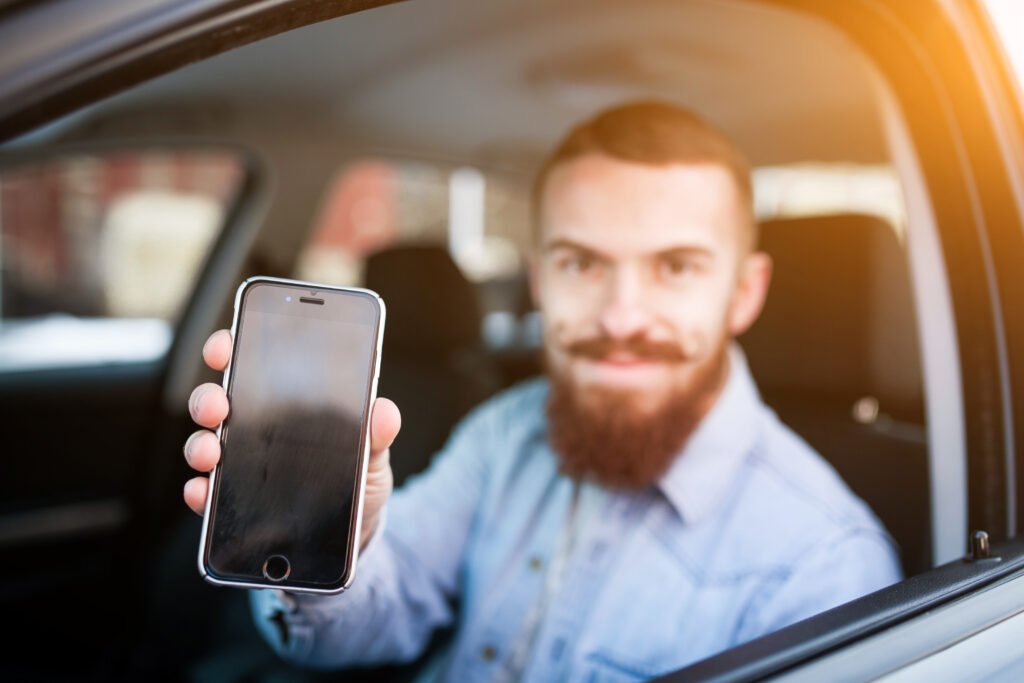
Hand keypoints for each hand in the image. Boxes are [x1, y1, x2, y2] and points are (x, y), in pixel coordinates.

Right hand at [182, 329, 400, 549]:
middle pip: (217, 403)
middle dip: (208, 399)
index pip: (249, 363)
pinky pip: (209, 494)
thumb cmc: (360, 480)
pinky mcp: (233, 503)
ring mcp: (239, 464)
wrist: (355, 530)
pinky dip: (201, 492)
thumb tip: (385, 411)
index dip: (231, 348)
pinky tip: (204, 492)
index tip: (225, 345)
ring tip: (211, 453)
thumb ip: (376, 433)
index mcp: (286, 402)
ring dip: (200, 445)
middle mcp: (254, 428)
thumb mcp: (374, 454)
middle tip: (218, 406)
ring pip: (205, 444)